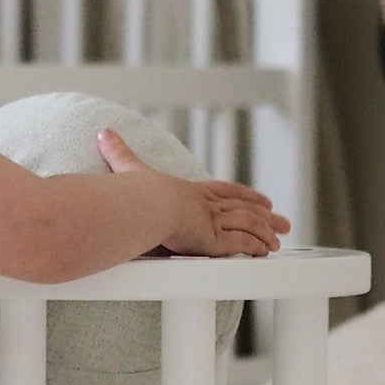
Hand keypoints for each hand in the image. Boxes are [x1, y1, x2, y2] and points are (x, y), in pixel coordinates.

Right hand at [96, 127, 289, 256]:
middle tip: (282, 219)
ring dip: (264, 233)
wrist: (141, 205)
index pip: (223, 191)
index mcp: (191, 191)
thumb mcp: (128, 169)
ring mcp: (211, 223)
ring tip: (278, 241)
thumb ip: (118, 154)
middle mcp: (205, 206)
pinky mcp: (213, 240)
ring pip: (246, 226)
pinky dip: (255, 247)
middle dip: (264, 214)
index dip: (242, 194)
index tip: (261, 198)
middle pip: (242, 208)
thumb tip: (102, 132)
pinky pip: (240, 244)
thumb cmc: (135, 190)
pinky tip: (265, 252)